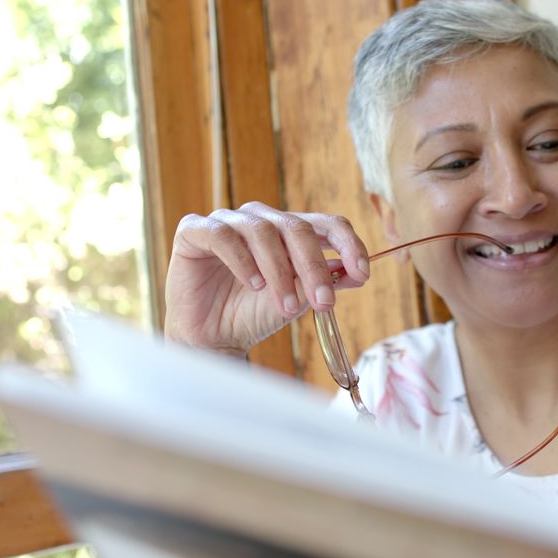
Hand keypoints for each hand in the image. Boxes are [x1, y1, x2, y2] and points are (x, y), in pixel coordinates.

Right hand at [164, 201, 370, 355]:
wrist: (212, 338)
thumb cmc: (252, 314)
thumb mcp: (298, 299)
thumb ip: (325, 281)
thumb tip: (357, 272)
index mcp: (288, 231)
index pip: (326, 223)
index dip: (348, 243)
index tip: (362, 273)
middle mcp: (260, 220)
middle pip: (296, 227)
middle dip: (314, 267)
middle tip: (323, 302)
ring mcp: (227, 222)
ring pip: (262, 231)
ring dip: (279, 271)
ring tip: (285, 306)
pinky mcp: (194, 231)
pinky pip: (222, 235)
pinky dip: (242, 260)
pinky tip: (253, 284)